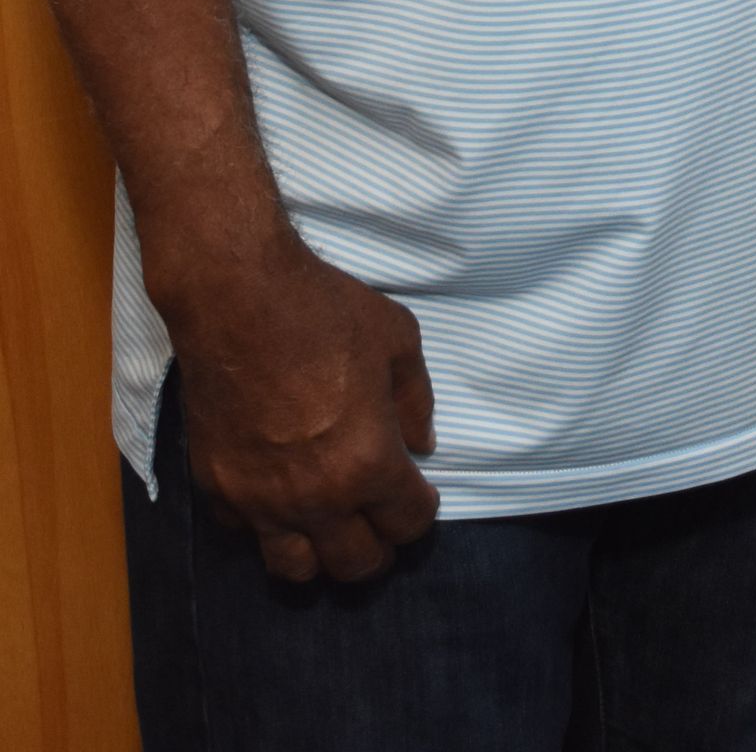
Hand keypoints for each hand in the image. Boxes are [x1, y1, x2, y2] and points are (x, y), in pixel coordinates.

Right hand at [161, 227, 439, 582]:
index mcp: (368, 464)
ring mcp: (261, 502)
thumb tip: (421, 445)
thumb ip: (416, 400)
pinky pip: (246, 534)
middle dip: (379, 548)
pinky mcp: (218, 490)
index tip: (420, 495)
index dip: (422, 512)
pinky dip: (266, 525)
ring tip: (331, 528)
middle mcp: (316, 499)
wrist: (237, 298)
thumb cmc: (325, 312)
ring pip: (297, 572)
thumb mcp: (398, 339)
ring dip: (322, 556)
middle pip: (357, 565)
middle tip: (380, 521)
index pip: (408, 524)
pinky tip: (277, 496)